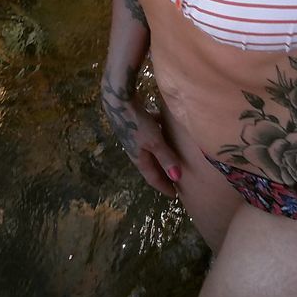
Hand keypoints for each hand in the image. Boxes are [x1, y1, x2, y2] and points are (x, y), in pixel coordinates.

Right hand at [100, 78, 182, 197]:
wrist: (119, 101)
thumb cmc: (138, 123)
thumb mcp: (154, 142)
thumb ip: (165, 157)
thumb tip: (177, 178)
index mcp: (140, 159)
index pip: (153, 178)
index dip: (164, 186)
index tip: (175, 195)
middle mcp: (137, 150)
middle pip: (153, 165)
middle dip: (163, 172)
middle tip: (176, 179)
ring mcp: (135, 137)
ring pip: (152, 149)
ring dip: (161, 154)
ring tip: (173, 156)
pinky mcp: (136, 124)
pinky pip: (151, 132)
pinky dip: (159, 133)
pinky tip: (166, 126)